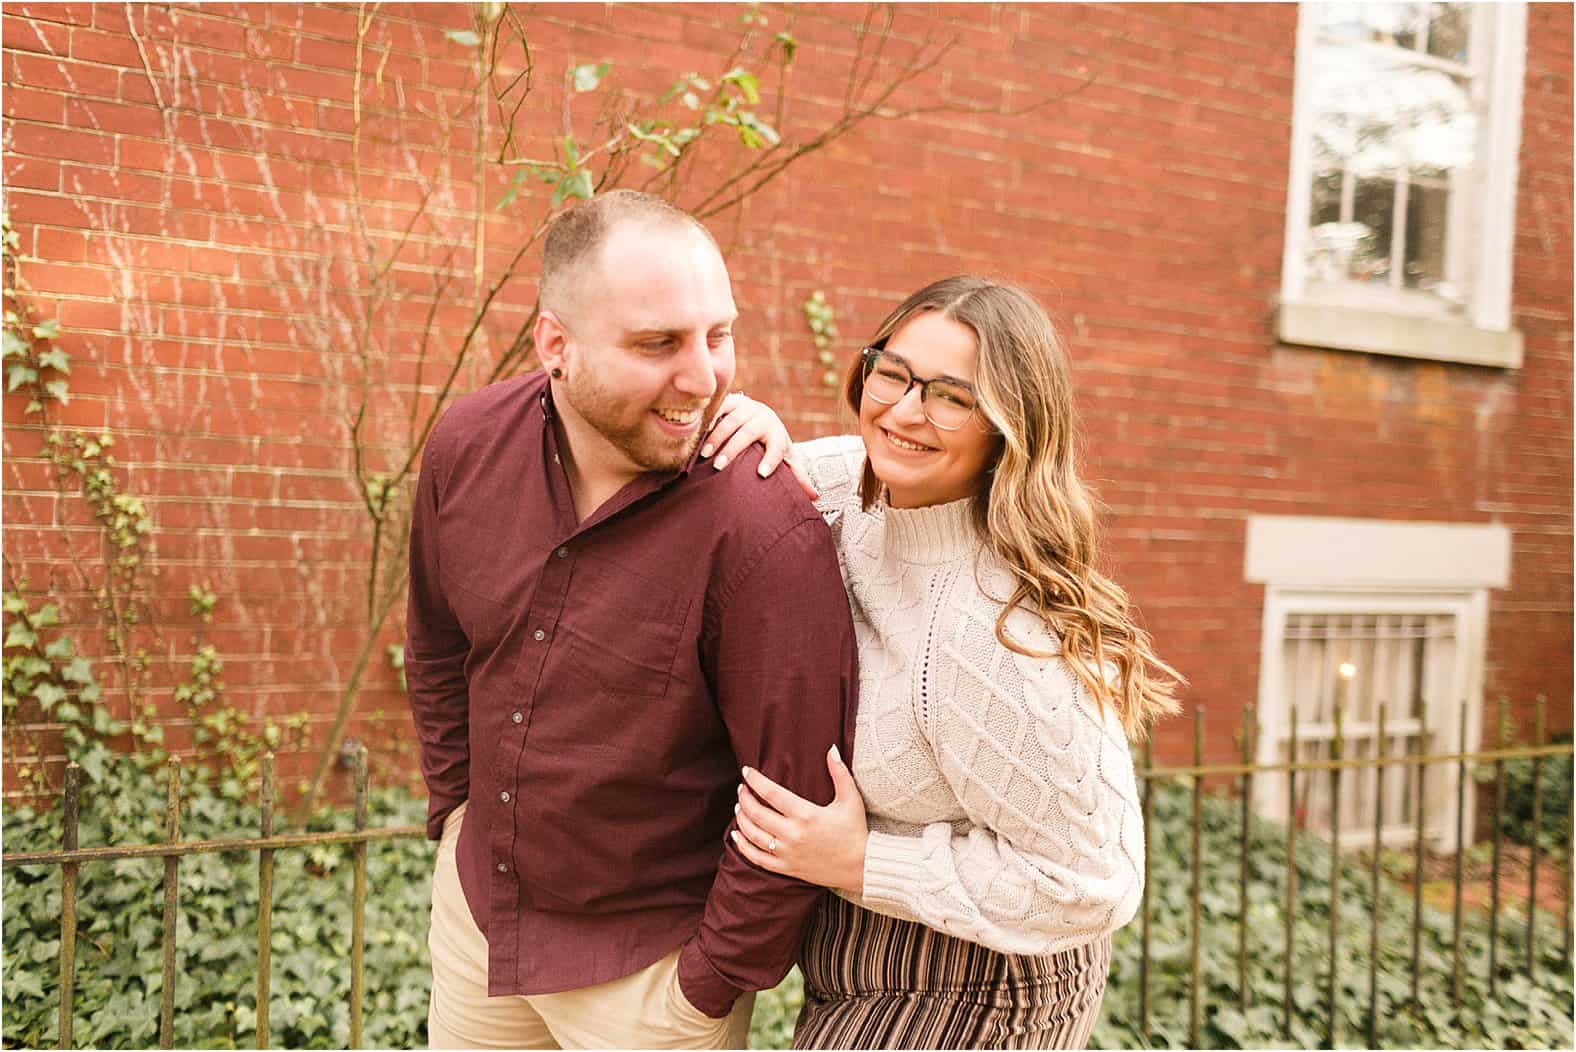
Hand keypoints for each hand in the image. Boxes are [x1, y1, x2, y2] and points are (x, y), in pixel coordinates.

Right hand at [702, 392, 817, 500]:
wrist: (762, 415)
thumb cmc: (772, 443)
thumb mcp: (786, 457)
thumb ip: (797, 476)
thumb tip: (814, 496)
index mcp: (777, 434)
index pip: (777, 447)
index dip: (771, 460)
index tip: (762, 474)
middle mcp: (764, 418)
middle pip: (748, 433)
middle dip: (733, 450)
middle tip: (718, 466)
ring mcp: (748, 408)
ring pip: (731, 420)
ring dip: (717, 437)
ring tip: (705, 454)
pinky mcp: (733, 401)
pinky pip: (720, 407)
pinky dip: (710, 419)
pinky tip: (699, 432)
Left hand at [730, 746, 866, 895]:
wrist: (860, 866)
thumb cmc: (855, 830)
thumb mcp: (850, 799)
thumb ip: (839, 772)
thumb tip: (831, 748)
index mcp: (806, 814)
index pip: (771, 793)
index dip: (755, 780)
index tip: (746, 771)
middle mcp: (793, 834)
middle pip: (757, 813)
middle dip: (744, 798)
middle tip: (741, 788)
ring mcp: (788, 853)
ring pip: (753, 835)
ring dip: (741, 818)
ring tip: (738, 807)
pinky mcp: (787, 868)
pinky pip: (757, 858)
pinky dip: (742, 846)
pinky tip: (736, 835)